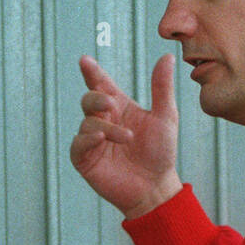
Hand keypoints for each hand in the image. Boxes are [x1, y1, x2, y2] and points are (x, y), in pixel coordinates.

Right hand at [70, 54, 181, 218]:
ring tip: (127, 138)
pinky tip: (100, 138)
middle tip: (110, 104)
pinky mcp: (86, 160)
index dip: (92, 72)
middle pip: (89, 99)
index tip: (85, 61)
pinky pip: (78, 144)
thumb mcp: (165, 117)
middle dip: (96, 98)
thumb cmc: (160, 153)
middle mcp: (103, 121)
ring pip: (88, 122)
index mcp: (119, 107)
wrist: (156, 187)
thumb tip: (166, 56)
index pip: (101, 84)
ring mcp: (93, 140)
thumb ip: (161, 87)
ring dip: (107, 127)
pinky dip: (87, 139)